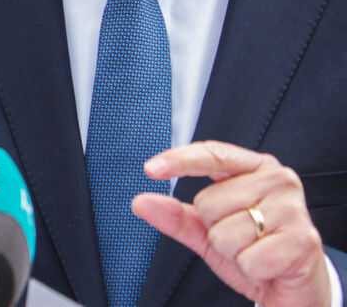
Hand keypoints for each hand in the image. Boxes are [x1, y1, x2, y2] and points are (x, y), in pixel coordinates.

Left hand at [132, 140, 329, 306]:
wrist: (294, 288)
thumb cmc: (253, 251)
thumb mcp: (208, 232)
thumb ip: (176, 216)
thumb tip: (141, 202)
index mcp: (254, 168)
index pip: (212, 154)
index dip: (179, 160)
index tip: (150, 169)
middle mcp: (278, 180)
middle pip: (209, 201)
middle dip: (215, 229)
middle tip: (242, 239)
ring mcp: (293, 208)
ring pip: (225, 233)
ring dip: (233, 252)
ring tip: (255, 252)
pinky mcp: (302, 241)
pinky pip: (248, 259)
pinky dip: (251, 269)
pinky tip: (268, 266)